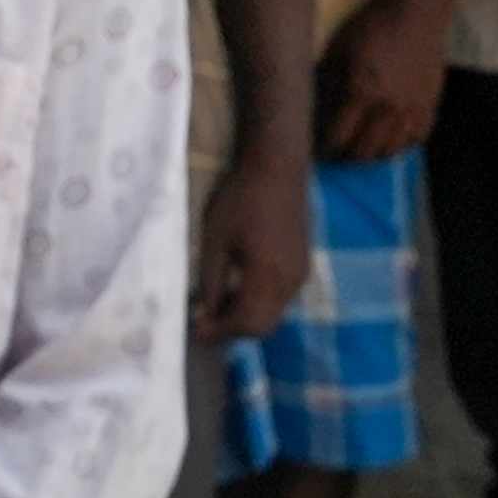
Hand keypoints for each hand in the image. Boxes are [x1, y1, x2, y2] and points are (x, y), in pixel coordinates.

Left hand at [192, 151, 311, 345]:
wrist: (278, 166)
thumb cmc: (241, 198)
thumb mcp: (215, 240)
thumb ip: (210, 281)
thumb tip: (204, 313)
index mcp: (269, 276)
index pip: (247, 324)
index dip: (219, 331)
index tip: (195, 329)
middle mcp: (291, 281)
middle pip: (263, 325)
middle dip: (232, 329)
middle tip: (203, 320)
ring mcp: (300, 273)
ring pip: (273, 313)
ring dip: (245, 316)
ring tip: (215, 304)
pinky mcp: (302, 264)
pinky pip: (280, 297)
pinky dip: (258, 302)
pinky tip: (236, 287)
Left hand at [319, 0, 449, 162]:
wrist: (415, 10)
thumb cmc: (369, 26)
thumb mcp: (336, 51)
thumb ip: (324, 83)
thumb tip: (308, 108)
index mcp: (360, 92)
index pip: (338, 138)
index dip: (324, 149)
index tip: (316, 151)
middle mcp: (387, 106)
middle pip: (364, 152)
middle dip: (346, 159)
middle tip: (336, 156)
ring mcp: (412, 108)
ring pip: (391, 150)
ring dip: (372, 156)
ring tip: (361, 151)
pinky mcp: (430, 103)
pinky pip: (416, 138)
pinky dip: (400, 145)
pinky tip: (389, 141)